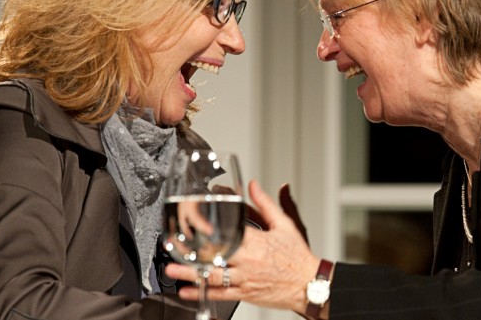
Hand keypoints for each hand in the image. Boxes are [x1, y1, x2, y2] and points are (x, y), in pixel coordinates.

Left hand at [166, 180, 319, 312]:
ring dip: (190, 275)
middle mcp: (247, 261)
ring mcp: (245, 279)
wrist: (309, 284)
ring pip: (213, 277)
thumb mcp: (285, 225)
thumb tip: (253, 185)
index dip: (208, 225)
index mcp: (256, 242)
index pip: (228, 231)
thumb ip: (266, 203)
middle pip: (214, 256)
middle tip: (171, 248)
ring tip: (172, 271)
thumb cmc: (298, 256)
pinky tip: (187, 291)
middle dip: (191, 253)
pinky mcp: (245, 293)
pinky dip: (202, 293)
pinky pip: (220, 295)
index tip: (192, 219)